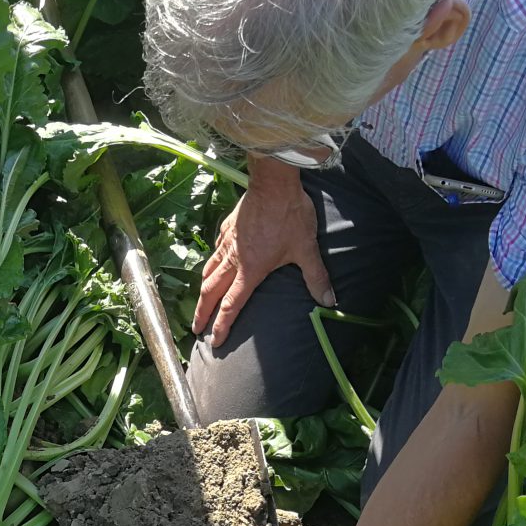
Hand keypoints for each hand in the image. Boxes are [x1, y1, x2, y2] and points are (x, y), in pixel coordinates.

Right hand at [195, 161, 335, 348]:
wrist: (273, 184)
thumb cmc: (289, 216)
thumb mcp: (306, 249)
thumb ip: (316, 277)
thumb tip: (329, 301)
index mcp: (250, 270)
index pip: (231, 305)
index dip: (222, 325)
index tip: (215, 341)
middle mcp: (233, 260)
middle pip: (211, 292)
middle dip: (202, 313)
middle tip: (196, 328)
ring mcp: (227, 243)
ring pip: (209, 271)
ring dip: (202, 290)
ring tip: (200, 302)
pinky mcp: (227, 228)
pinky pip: (215, 251)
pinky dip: (211, 263)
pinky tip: (214, 263)